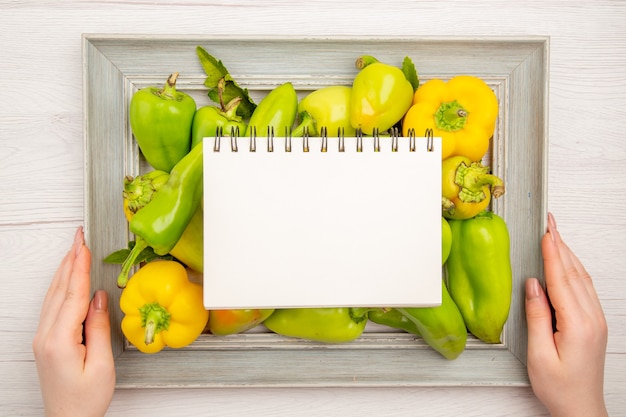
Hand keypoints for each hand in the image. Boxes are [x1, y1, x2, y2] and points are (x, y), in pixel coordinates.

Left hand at [33, 227, 114, 416]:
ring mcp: (43, 338)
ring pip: (53, 295)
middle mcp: (45, 336)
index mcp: (60, 340)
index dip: (80, 267)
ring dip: (65, 269)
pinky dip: (61, 285)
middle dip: (70, 260)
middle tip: (79, 236)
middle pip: (60, 289)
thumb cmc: (86, 400)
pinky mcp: (46, 341)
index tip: (85, 245)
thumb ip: (99, 328)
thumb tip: (100, 298)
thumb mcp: (102, 365)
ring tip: (75, 249)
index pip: (73, 295)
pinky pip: (52, 305)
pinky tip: (67, 278)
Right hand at [525, 213, 607, 416]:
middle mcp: (591, 319)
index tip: (546, 231)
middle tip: (551, 222)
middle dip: (561, 245)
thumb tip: (533, 286)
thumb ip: (536, 316)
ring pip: (581, 278)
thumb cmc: (559, 388)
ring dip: (568, 255)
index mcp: (577, 325)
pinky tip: (565, 264)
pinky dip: (573, 270)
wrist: (581, 408)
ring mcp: (596, 320)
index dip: (552, 252)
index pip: (561, 279)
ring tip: (555, 236)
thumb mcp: (539, 354)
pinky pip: (584, 288)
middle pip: (574, 273)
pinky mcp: (594, 324)